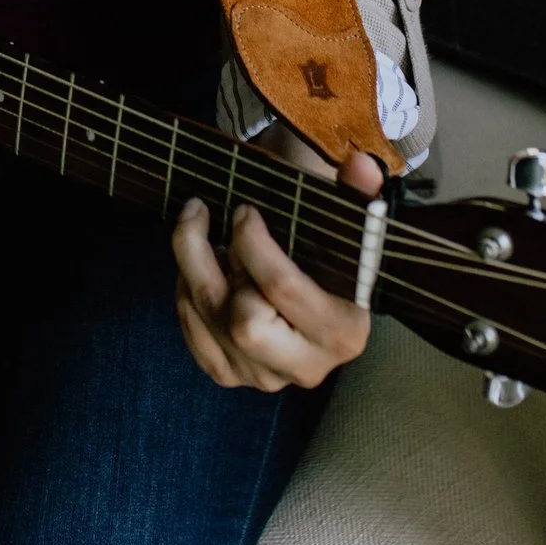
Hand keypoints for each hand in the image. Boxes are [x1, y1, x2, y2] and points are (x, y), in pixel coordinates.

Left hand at [171, 137, 387, 391]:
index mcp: (343, 333)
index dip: (253, 242)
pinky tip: (198, 267)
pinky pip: (192, 334)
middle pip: (242, 321)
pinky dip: (185, 293)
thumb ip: (358, 193)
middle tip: (217, 221)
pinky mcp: (231, 375)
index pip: (283, 289)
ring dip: (194, 268)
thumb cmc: (333, 253)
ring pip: (208, 322)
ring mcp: (264, 378)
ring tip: (202, 232)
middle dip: (218, 263)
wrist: (319, 297)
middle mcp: (305, 367)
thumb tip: (360, 166)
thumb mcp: (350, 223)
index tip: (243, 210)